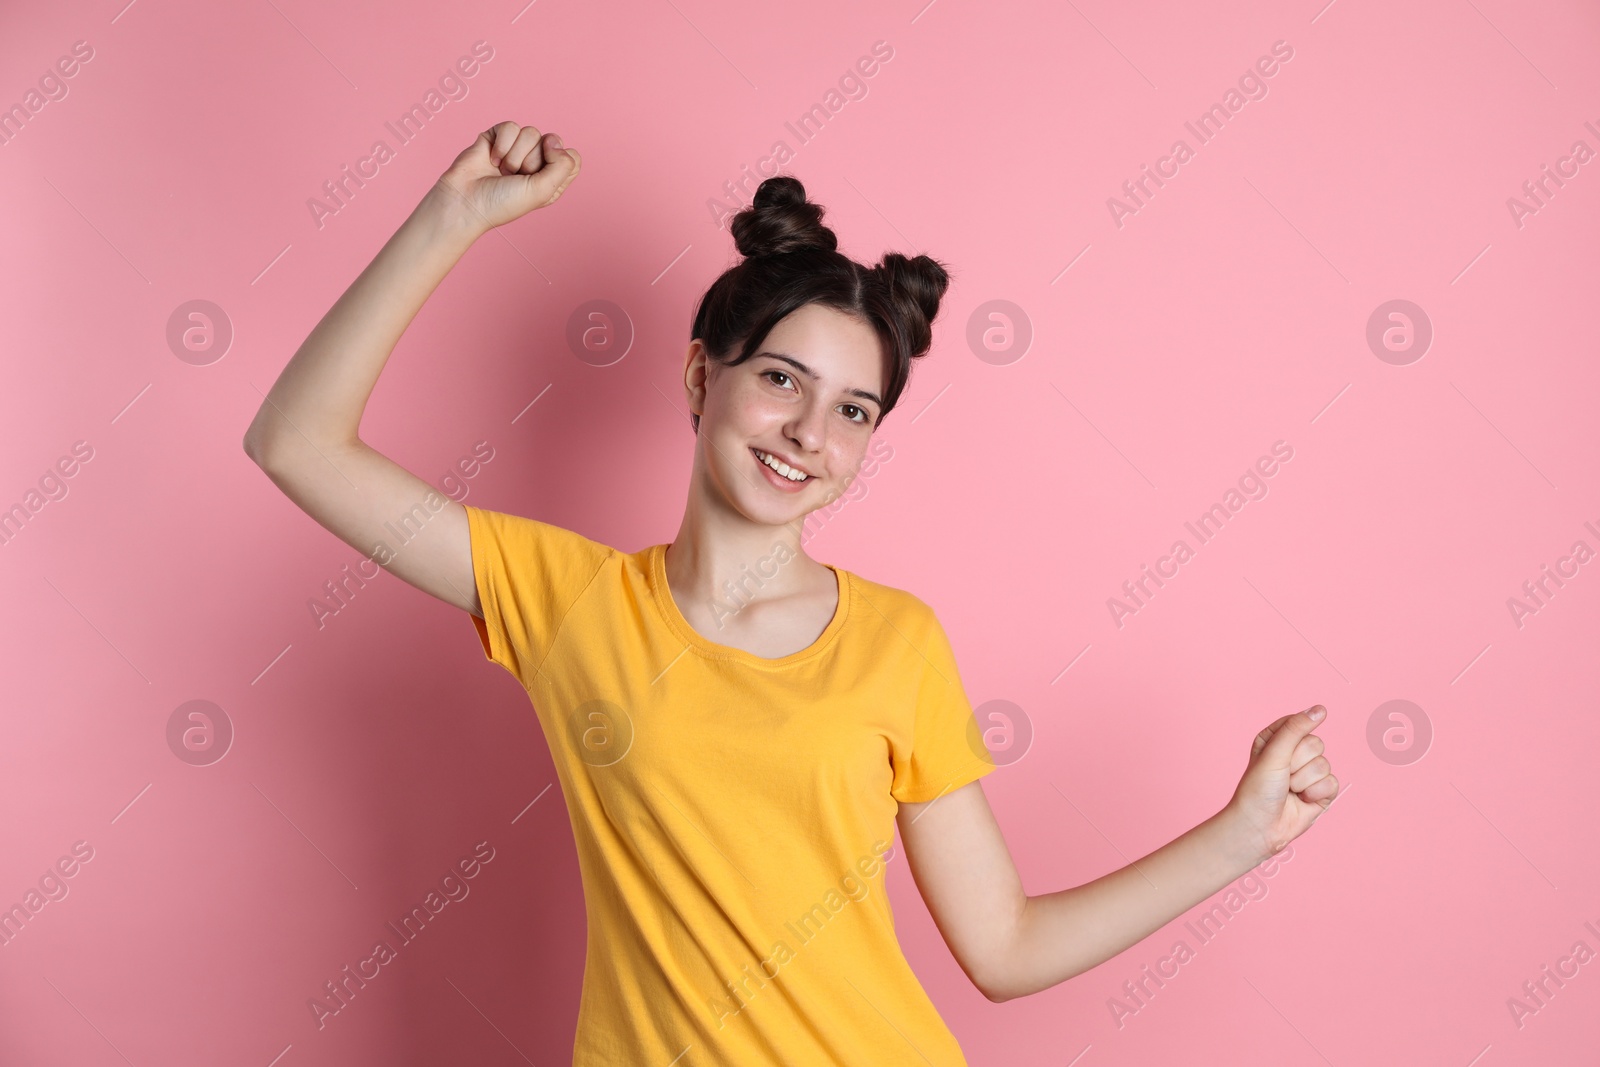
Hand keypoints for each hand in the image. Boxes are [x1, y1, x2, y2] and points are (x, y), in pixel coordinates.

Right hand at [432, 121, 581, 233]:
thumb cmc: (503, 202)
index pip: (572, 157)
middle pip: (552, 141)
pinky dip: (501, 145)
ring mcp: (517, 149)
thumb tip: (555, 139)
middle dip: (532, 160)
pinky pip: (511, 127)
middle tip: (516, 177)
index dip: (560, 160)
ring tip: (503, 171)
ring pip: (531, 132)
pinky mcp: (497, 137)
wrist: (466, 200)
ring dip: (515, 155)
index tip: (543, 174)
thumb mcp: (543, 191)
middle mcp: (537, 162)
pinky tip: (492, 160)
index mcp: (552, 178)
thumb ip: (562, 166)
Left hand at [1224, 705, 1338, 861]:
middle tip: (1282, 777)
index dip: (1291, 741)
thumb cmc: (1258, 789)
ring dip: (1304, 781)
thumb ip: (1296, 729)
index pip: (1300, 723)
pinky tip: (1302, 801)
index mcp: (1278, 738)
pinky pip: (1332, 782)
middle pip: (1316, 744)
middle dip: (1297, 763)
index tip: (1277, 756)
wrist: (1260, 826)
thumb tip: (1320, 709)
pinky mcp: (1321, 791)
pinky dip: (1316, 794)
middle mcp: (1294, 752)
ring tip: (1289, 791)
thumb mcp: (1273, 753)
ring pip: (1325, 764)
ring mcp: (1309, 772)